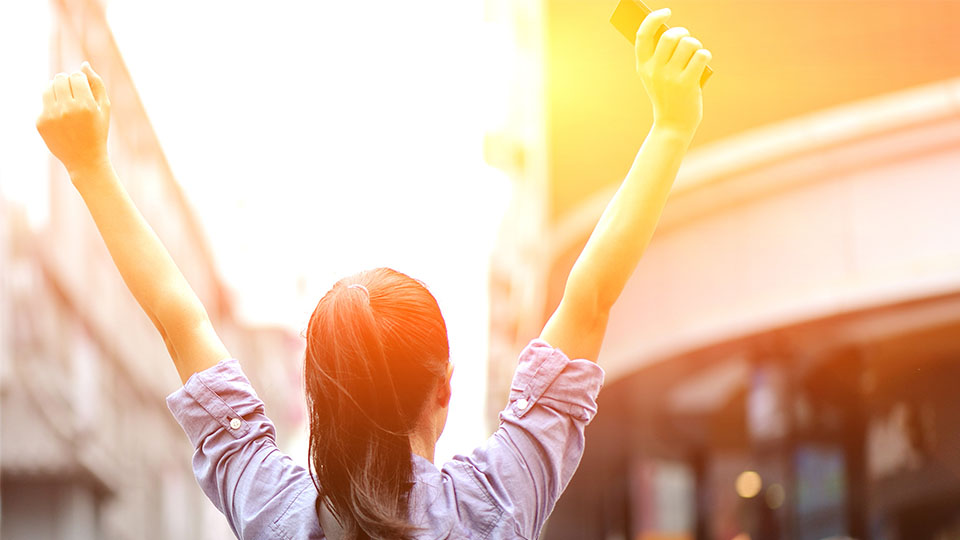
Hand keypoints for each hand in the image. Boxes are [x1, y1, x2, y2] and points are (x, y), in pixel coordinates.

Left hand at [36, 62, 111, 176]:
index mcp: (86, 105)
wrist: (85, 159)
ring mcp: (52, 116)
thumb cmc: (97, 132)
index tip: (84, 90)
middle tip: (73, 94)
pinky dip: (51, 106)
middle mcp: (67, 109)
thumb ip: (97, 84)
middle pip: (60, 78)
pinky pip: (43, 103)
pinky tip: (60, 118)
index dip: (80, 80)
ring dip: (56, 90)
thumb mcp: (104, 109)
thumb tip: (84, 64)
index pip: (76, 76)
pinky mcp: (41, 122)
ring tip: (64, 101)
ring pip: (48, 88)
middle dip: (66, 82)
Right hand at [634, 8, 710, 134]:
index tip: (666, 12)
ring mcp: (670, 77)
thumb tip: (674, 31)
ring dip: (696, 45)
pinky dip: (705, 55)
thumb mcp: (656, 77)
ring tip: (696, 53)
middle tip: (686, 38)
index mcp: (643, 66)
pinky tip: (703, 62)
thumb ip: (660, 56)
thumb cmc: (667, 95)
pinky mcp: (687, 83)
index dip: (653, 19)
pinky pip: (701, 55)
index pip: (642, 35)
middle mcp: (654, 71)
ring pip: (689, 44)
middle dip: (683, 33)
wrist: (673, 124)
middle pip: (670, 36)